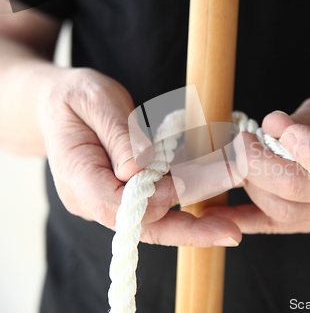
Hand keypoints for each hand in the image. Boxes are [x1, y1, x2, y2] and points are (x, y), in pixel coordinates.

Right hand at [37, 68, 240, 246]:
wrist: (59, 105)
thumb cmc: (75, 97)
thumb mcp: (95, 100)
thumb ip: (117, 135)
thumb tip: (138, 171)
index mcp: (77, 176)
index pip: (117, 207)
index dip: (155, 199)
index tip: (189, 184)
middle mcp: (91, 199)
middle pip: (143, 226)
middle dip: (189, 227)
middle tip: (231, 229)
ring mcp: (108, 202)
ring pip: (155, 223)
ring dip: (194, 223)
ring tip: (231, 224)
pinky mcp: (124, 196)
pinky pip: (158, 208)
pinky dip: (187, 205)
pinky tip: (216, 202)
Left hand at [202, 97, 309, 233]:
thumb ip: (303, 119)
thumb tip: (269, 125)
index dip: (303, 146)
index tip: (278, 125)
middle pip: (294, 187)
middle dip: (256, 162)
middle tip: (240, 139)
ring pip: (277, 207)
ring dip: (247, 181)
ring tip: (238, 156)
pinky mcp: (304, 224)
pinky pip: (268, 224)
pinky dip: (238, 218)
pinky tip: (212, 210)